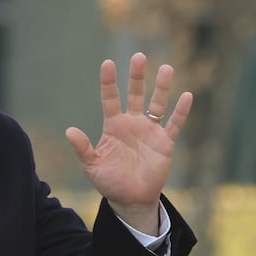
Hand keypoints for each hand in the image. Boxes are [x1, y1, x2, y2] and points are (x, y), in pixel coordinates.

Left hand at [65, 53, 191, 233]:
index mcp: (113, 126)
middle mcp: (132, 123)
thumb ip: (83, 148)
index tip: (107, 63)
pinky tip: (186, 96)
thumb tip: (69, 130)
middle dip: (137, 76)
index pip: (110, 99)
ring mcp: (149, 131)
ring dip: (162, 87)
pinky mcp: (165, 142)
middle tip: (139, 56)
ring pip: (157, 104)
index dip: (109, 82)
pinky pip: (174, 124)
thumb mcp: (92, 166)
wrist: (130, 199)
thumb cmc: (109, 182)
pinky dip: (180, 111)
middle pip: (135, 94)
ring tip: (166, 68)